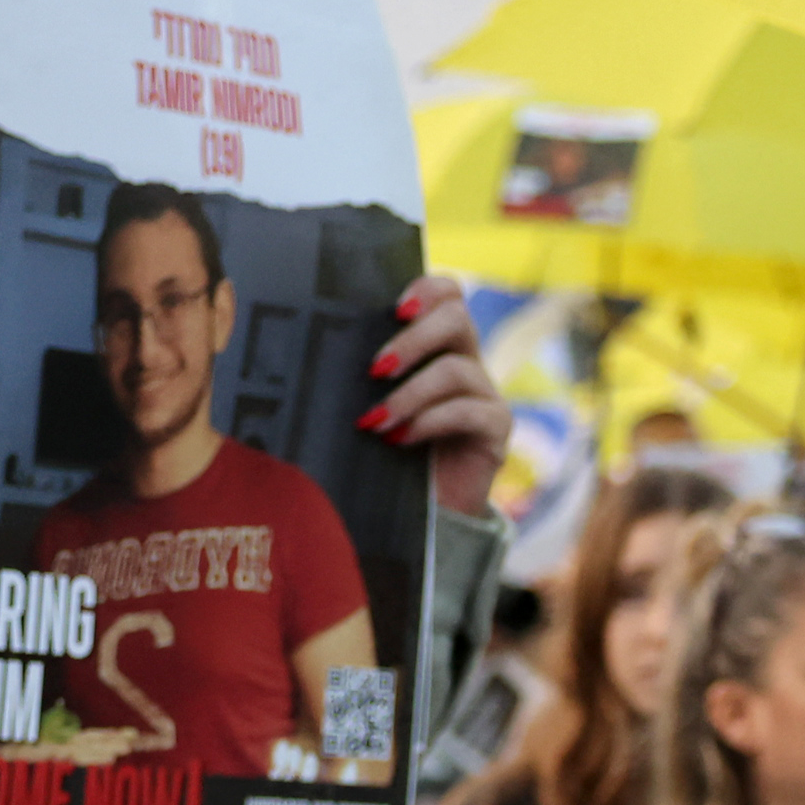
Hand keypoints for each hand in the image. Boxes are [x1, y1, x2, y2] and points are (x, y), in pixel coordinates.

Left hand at [363, 277, 509, 518]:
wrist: (424, 515)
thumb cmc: (388, 454)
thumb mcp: (370, 405)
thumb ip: (360, 377)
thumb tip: (308, 347)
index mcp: (438, 345)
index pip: (449, 293)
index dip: (427, 289)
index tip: (395, 308)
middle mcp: (467, 361)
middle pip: (457, 317)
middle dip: (412, 340)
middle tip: (375, 369)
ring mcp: (485, 394)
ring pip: (456, 369)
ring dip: (410, 393)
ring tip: (376, 421)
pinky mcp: (496, 429)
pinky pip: (468, 412)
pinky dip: (429, 422)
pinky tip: (399, 439)